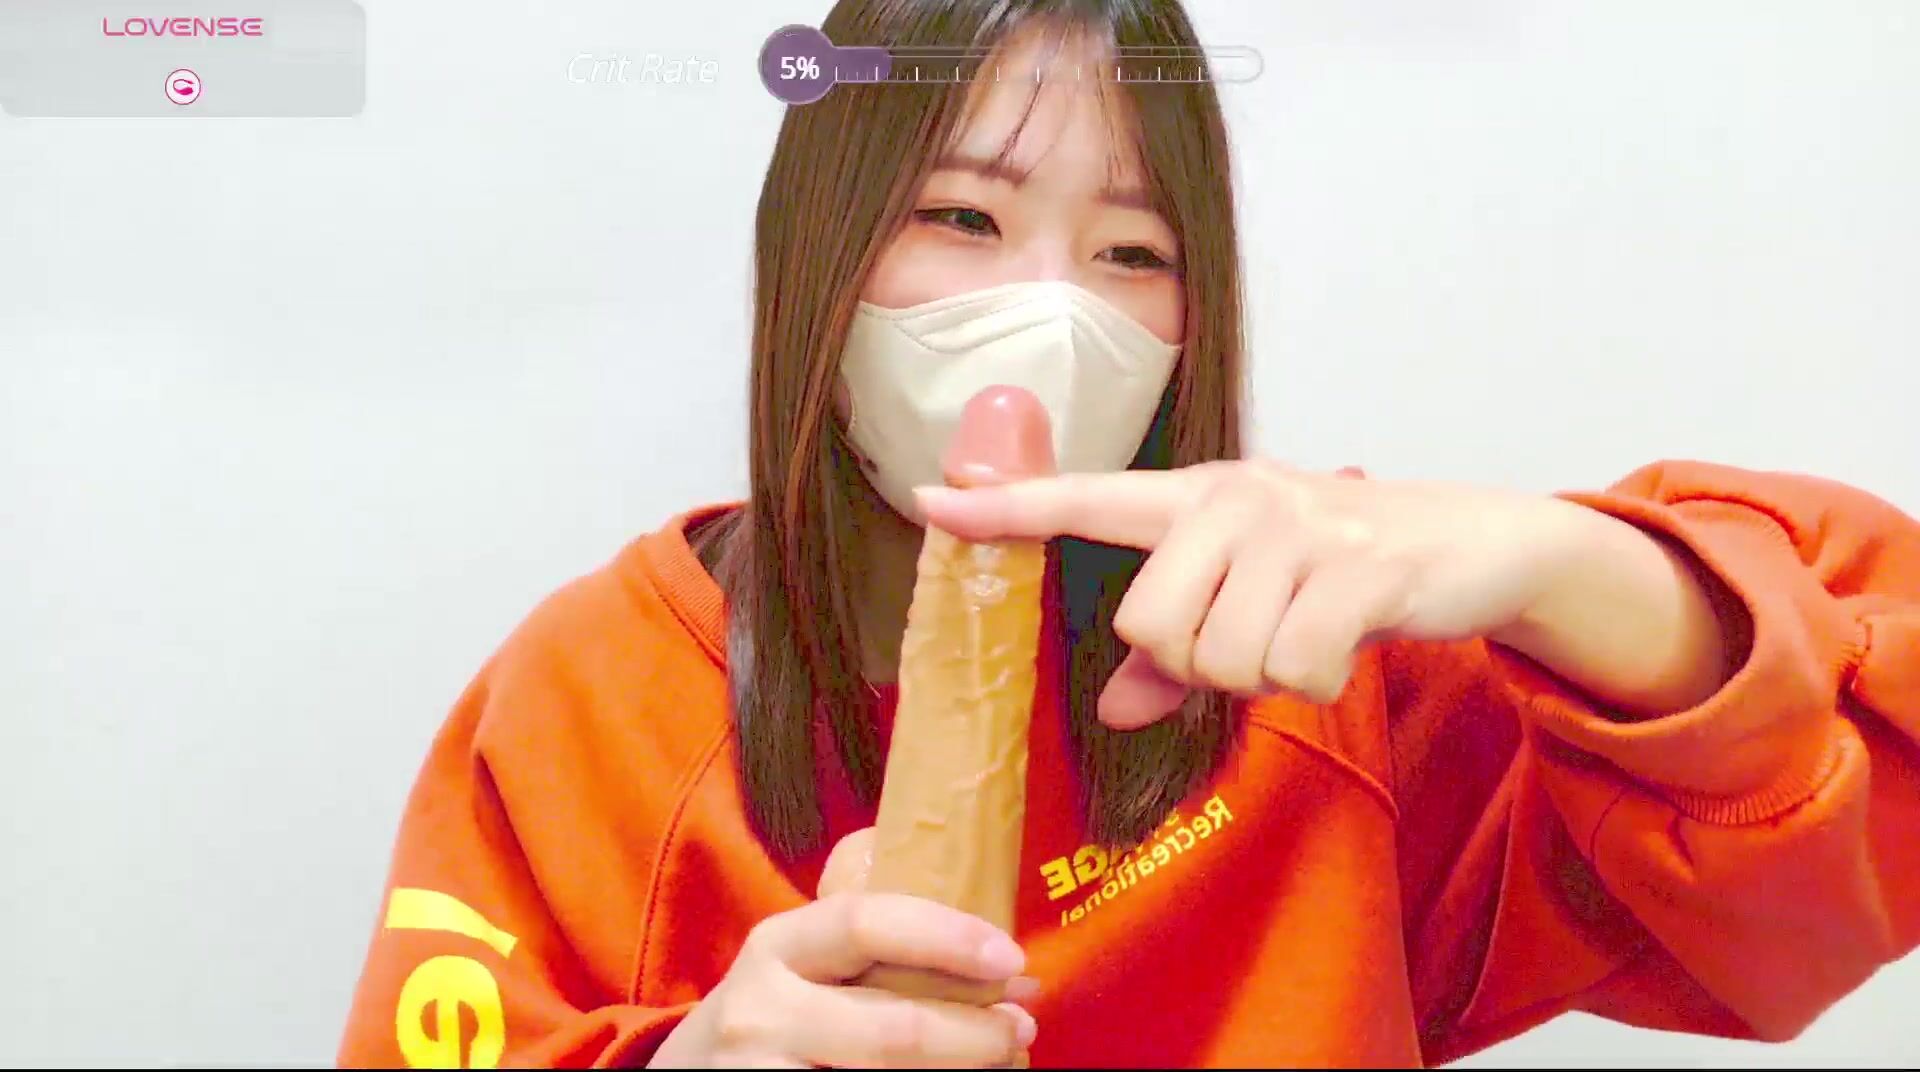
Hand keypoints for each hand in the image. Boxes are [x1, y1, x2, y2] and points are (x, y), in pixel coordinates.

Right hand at [650, 829, 1037, 1068]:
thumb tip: (1002, 958)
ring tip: (1002, 1065)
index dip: (945, 937)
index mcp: (776, 946)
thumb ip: (866, 943)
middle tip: (1024, 1028)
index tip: (1011, 957)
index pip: (865, 924)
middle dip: (976, 1032)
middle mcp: (761, 1012)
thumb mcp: (797, 963)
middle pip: (893, 1029)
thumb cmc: (772, 1014)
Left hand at [916, 459, 1628, 725]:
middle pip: (1148, 622)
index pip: (1084, 499)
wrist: (1472, 541)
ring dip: (1265, 673)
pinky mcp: (1357, 564)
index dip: (1006, 507)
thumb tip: (1111, 707)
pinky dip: (1316, 681)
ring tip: (1306, 632)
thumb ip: (1173, 655)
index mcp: (1196, 500)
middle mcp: (1234, 498)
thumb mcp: (1252, 597)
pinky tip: (1343, 644)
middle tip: (1254, 637)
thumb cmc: (1340, 569)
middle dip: (1195, 661)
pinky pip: (1293, 669)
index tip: (929, 499)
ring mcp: (1296, 526)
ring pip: (1222, 656)